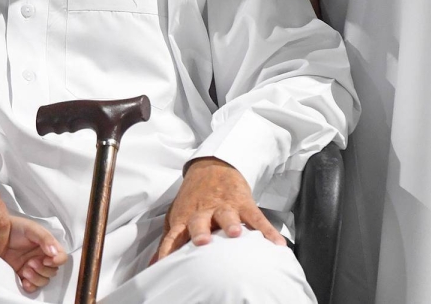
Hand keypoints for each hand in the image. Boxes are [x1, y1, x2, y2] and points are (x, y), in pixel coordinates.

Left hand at [0, 216, 67, 292]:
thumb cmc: (13, 228)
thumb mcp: (31, 228)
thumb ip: (45, 238)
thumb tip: (55, 252)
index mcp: (47, 246)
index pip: (61, 257)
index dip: (58, 261)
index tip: (49, 260)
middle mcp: (41, 258)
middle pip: (53, 271)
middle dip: (44, 269)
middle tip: (31, 262)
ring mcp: (32, 268)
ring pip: (44, 280)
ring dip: (37, 278)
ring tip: (25, 269)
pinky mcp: (22, 276)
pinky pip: (32, 287)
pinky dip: (30, 286)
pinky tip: (24, 281)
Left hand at [151, 158, 283, 263]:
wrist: (212, 166)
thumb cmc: (193, 199)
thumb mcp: (177, 216)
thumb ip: (169, 241)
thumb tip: (155, 265)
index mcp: (184, 217)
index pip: (174, 235)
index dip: (170, 250)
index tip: (167, 265)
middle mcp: (202, 212)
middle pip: (198, 221)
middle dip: (200, 231)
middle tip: (202, 242)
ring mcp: (223, 206)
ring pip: (226, 215)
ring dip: (230, 224)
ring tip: (235, 234)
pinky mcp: (242, 203)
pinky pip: (256, 218)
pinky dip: (267, 230)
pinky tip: (276, 243)